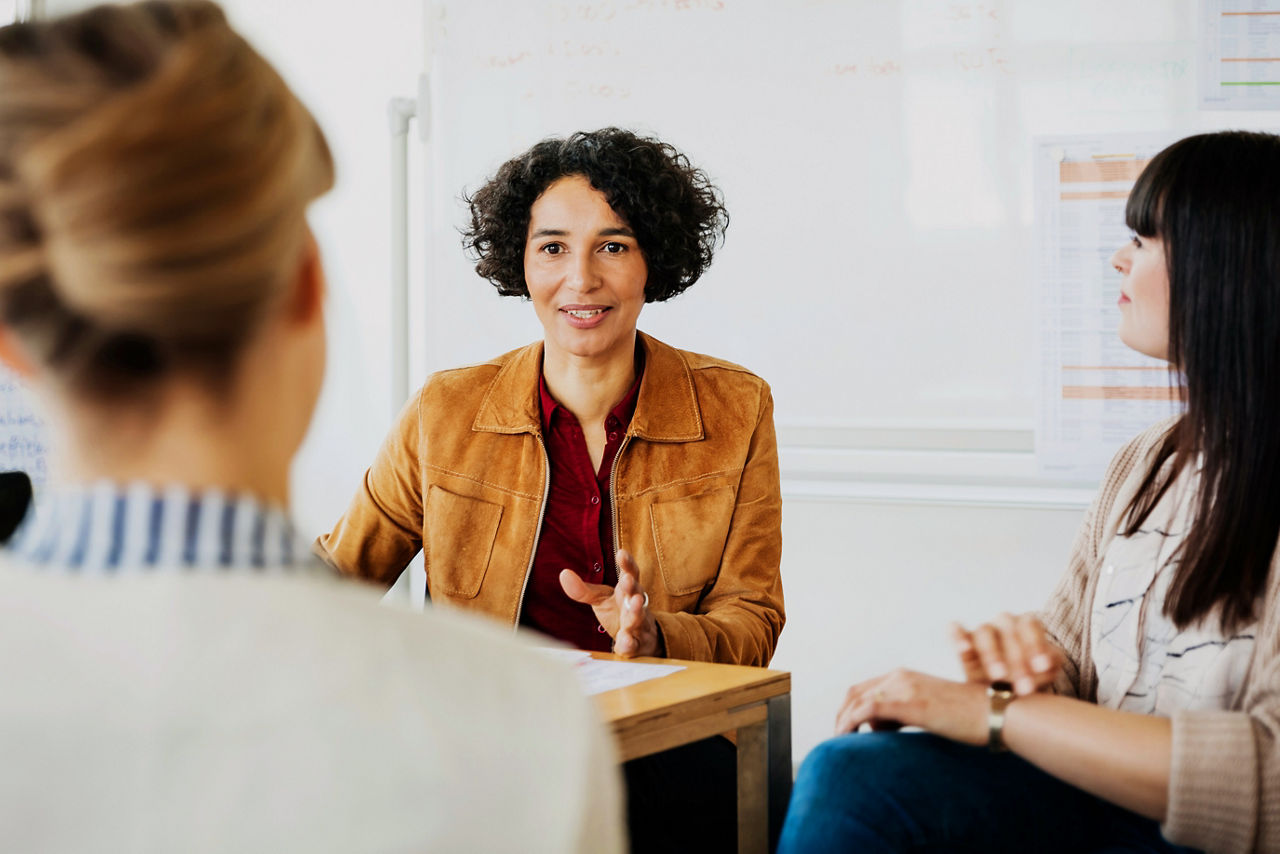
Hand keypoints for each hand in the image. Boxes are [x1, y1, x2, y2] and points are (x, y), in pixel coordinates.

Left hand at [559, 549, 659, 657]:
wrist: (639, 639)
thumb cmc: (618, 613)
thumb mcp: (600, 599)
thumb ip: (583, 590)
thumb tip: (564, 573)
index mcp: (626, 591)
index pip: (630, 573)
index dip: (626, 564)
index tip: (622, 553)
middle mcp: (635, 605)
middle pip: (637, 593)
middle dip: (632, 586)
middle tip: (627, 580)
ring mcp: (639, 624)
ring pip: (639, 617)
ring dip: (637, 611)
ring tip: (634, 604)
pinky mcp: (638, 644)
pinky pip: (635, 644)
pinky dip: (630, 643)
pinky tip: (625, 642)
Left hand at [834, 669, 988, 745]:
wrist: (995, 712)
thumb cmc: (968, 715)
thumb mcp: (931, 708)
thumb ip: (907, 712)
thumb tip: (885, 727)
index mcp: (905, 675)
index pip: (865, 688)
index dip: (850, 708)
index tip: (847, 729)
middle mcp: (901, 676)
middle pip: (855, 693)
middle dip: (841, 715)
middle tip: (839, 737)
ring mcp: (904, 687)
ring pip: (857, 701)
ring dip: (844, 721)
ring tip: (843, 741)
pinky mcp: (909, 703)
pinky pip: (868, 709)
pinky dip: (851, 722)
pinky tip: (847, 736)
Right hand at [950, 613, 1063, 695]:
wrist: (1004, 691)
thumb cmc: (1029, 676)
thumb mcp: (1044, 672)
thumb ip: (1047, 666)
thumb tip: (1045, 664)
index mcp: (1025, 625)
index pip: (1030, 625)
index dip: (1035, 644)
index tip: (1041, 667)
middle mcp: (1002, 623)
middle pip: (1008, 630)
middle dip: (1017, 660)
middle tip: (1024, 687)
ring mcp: (981, 631)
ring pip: (984, 632)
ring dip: (992, 654)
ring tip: (999, 676)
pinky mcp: (961, 641)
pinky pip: (955, 631)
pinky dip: (958, 636)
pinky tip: (964, 648)